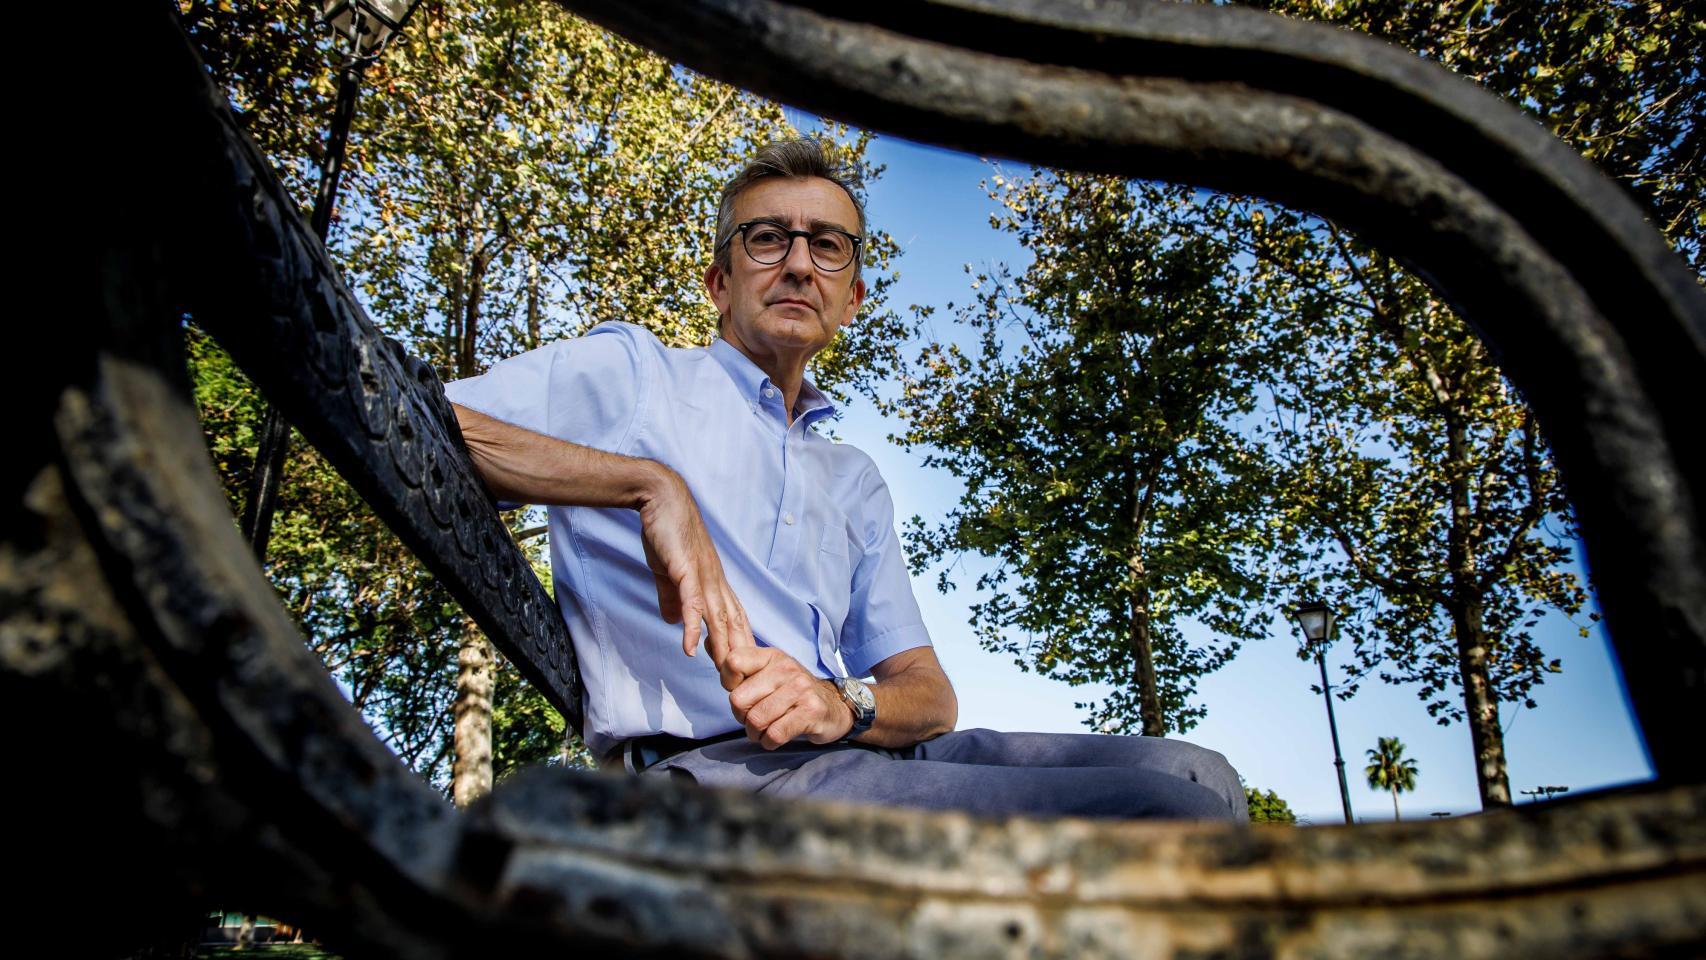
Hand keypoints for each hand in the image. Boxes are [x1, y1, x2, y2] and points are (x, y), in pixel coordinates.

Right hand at [635, 466, 754, 670]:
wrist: (662, 498)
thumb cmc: (667, 534)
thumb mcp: (669, 574)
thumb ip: (673, 599)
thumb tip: (674, 622)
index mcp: (713, 584)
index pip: (733, 622)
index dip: (739, 648)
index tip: (743, 675)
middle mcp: (715, 583)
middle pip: (733, 627)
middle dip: (739, 659)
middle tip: (742, 688)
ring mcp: (703, 577)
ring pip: (719, 620)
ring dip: (723, 650)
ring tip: (726, 677)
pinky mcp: (686, 570)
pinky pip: (692, 604)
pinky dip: (694, 628)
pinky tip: (691, 649)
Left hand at [723, 646, 854, 748]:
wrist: (834, 706)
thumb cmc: (792, 692)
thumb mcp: (768, 672)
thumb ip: (740, 664)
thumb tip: (706, 641)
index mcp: (771, 656)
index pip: (732, 662)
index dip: (728, 683)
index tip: (742, 693)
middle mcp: (785, 668)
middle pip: (738, 699)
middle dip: (741, 716)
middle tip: (753, 718)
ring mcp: (800, 689)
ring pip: (756, 720)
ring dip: (755, 733)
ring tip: (765, 730)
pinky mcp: (811, 711)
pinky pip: (774, 734)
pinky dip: (769, 742)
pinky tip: (775, 738)